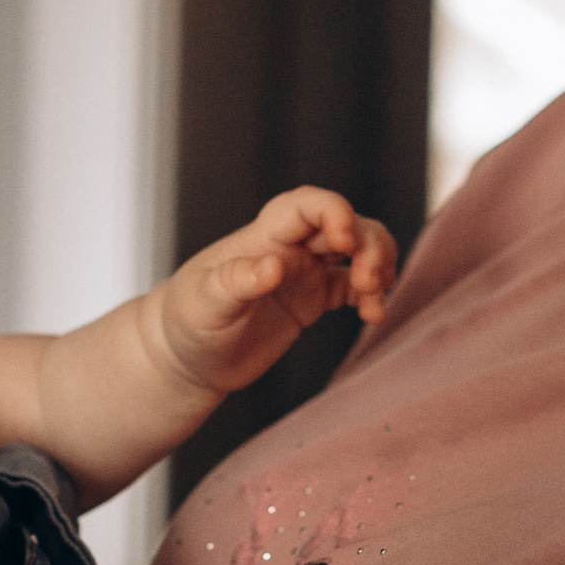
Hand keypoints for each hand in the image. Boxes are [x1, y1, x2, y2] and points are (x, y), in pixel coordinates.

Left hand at [154, 186, 396, 402]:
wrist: (186, 360)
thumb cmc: (187, 325)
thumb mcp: (205, 305)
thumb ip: (237, 282)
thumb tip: (274, 266)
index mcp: (263, 238)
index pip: (307, 205)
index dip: (334, 211)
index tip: (346, 243)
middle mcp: (288, 249)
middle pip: (344, 224)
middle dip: (367, 245)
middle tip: (369, 281)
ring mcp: (303, 273)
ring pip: (357, 249)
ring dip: (377, 264)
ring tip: (373, 298)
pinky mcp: (312, 300)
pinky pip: (354, 286)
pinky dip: (371, 295)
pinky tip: (372, 315)